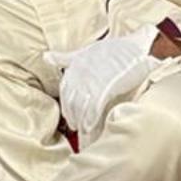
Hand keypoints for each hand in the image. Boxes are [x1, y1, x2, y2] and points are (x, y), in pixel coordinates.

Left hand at [44, 30, 158, 140]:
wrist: (134, 47)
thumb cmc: (111, 50)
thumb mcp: (84, 52)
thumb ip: (64, 57)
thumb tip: (46, 56)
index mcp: (74, 68)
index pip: (65, 93)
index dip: (67, 109)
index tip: (71, 120)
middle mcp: (80, 75)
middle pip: (71, 104)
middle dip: (73, 118)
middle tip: (77, 129)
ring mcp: (92, 81)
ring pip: (80, 108)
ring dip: (81, 123)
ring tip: (84, 133)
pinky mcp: (106, 87)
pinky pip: (93, 108)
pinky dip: (90, 120)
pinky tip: (90, 128)